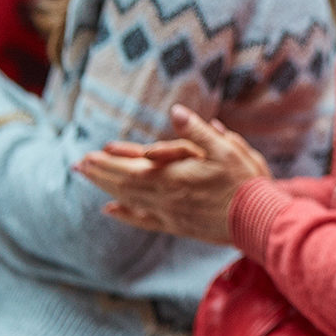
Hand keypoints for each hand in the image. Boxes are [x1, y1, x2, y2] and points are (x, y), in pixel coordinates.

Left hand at [75, 104, 270, 246]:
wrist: (257, 219)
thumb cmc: (245, 182)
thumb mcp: (227, 149)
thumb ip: (197, 131)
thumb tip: (174, 111)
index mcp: (175, 176)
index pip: (132, 168)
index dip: (110, 162)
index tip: (90, 154)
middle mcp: (166, 196)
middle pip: (124, 184)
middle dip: (101, 173)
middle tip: (79, 165)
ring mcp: (169, 213)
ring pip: (130, 200)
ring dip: (107, 188)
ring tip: (89, 178)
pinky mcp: (176, 224)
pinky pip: (143, 220)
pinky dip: (124, 214)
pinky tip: (110, 209)